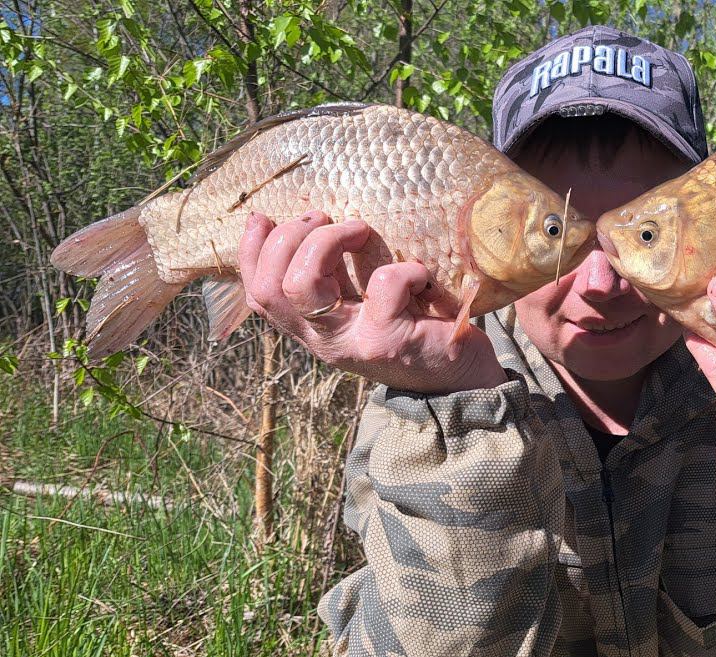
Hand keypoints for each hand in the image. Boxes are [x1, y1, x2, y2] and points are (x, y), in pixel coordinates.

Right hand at [239, 211, 507, 393]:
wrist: (463, 379)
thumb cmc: (416, 330)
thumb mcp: (365, 304)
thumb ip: (336, 279)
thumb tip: (310, 223)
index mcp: (311, 329)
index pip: (259, 294)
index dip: (252, 251)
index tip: (267, 216)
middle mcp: (324, 340)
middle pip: (273, 286)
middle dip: (292, 238)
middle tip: (327, 219)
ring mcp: (352, 342)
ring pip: (304, 284)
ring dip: (327, 241)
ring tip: (358, 230)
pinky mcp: (388, 341)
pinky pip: (384, 284)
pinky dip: (405, 267)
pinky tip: (421, 274)